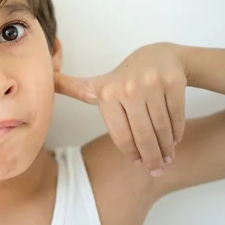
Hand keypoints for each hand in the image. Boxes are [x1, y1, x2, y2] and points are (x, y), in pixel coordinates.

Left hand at [54, 42, 187, 175]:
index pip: (120, 135)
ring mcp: (151, 84)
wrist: (159, 55)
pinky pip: (176, 117)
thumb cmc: (124, 77)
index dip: (131, 153)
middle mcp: (127, 88)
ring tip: (167, 158)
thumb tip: (47, 81)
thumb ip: (71, 87)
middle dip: (151, 157)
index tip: (137, 163)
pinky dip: (177, 132)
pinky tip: (174, 140)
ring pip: (161, 128)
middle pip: (142, 135)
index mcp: (106, 93)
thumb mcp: (96, 84)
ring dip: (166, 148)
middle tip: (157, 168)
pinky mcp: (173, 83)